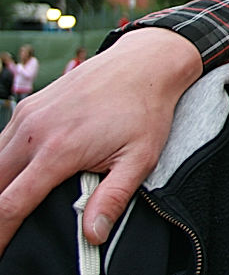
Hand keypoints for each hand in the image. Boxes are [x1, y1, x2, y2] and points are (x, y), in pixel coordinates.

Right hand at [0, 28, 200, 252]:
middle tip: (5, 229)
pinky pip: (2, 142)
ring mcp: (28, 115)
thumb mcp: (140, 158)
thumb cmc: (144, 108)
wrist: (145, 63)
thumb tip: (94, 234)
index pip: (11, 204)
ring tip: (10, 204)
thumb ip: (112, 198)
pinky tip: (15, 175)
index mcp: (59, 149)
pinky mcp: (29, 106)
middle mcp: (36, 131)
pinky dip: (3, 163)